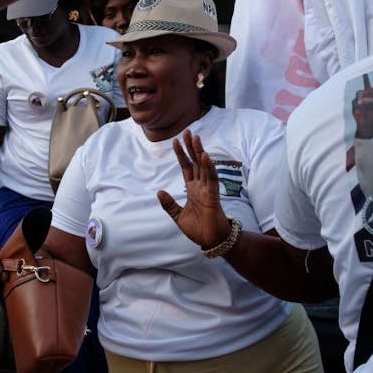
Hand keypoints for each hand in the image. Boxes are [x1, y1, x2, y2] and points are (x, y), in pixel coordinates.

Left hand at [157, 131, 231, 249]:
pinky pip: (212, 178)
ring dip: (199, 152)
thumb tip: (159, 192)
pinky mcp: (213, 195)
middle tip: (187, 132)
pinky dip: (208, 167)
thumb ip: (169, 204)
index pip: (186, 167)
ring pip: (203, 166)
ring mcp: (207, 189)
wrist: (210, 241)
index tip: (175, 141)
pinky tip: (204, 156)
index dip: (181, 154)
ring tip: (195, 138)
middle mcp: (200, 186)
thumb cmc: (198, 229)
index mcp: (192, 189)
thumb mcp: (178, 216)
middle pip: (195, 162)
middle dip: (190, 147)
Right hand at [352, 69, 372, 138]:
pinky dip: (358, 105)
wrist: (368, 123)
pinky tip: (359, 111)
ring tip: (361, 104)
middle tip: (364, 69)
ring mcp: (361, 97)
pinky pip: (355, 101)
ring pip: (359, 92)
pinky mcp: (355, 102)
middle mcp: (368, 92)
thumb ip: (369, 101)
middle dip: (365, 75)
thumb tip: (359, 100)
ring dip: (361, 98)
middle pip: (366, 81)